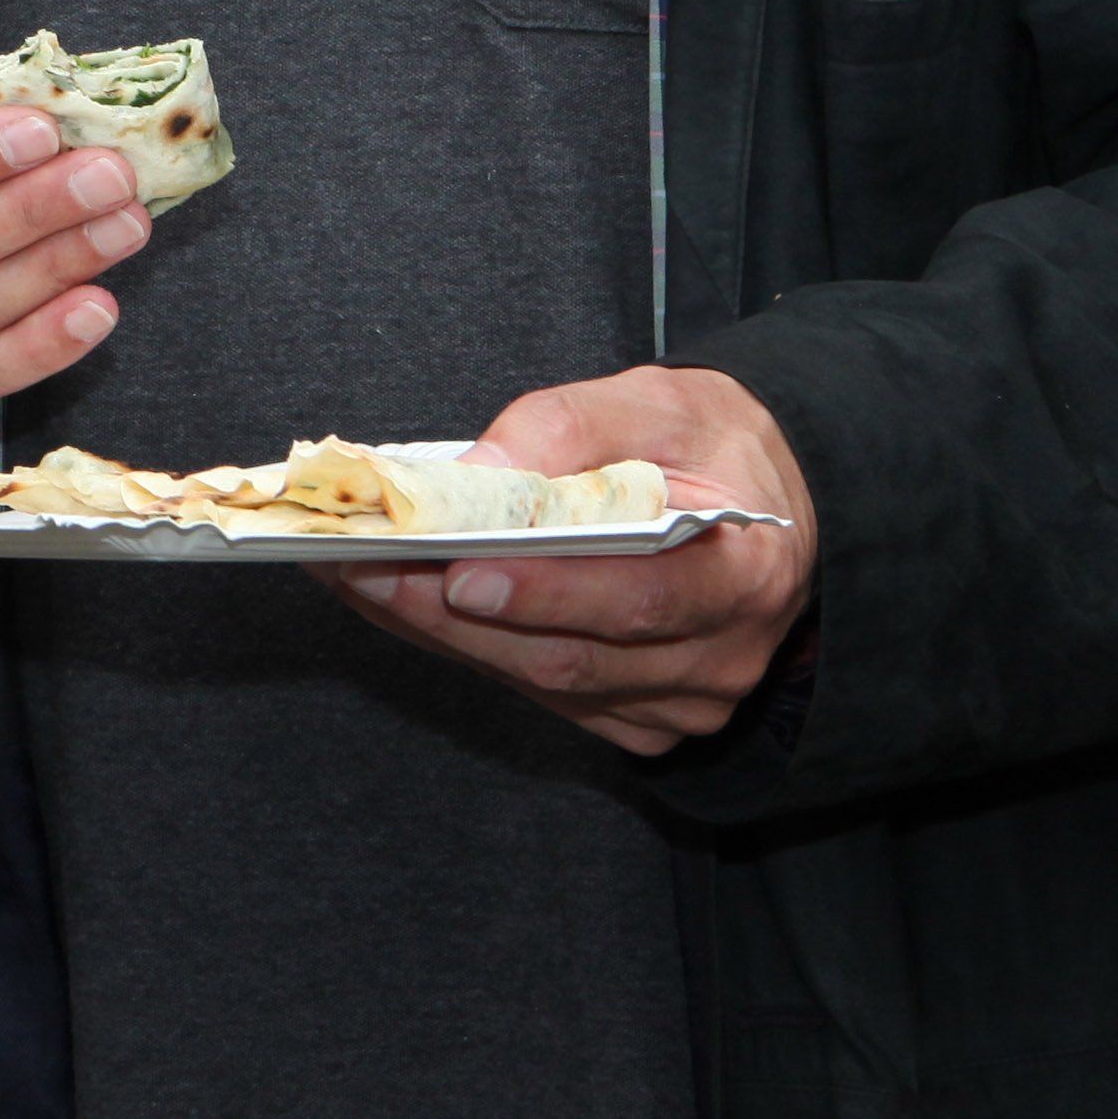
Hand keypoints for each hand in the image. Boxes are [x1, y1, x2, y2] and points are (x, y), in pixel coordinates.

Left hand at [313, 365, 818, 755]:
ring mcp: (679, 702)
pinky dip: (462, 644)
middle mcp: (721, 657)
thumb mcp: (661, 400)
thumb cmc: (710, 446)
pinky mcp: (636, 718)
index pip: (644, 598)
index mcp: (748, 575)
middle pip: (574, 657)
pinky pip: (536, 692)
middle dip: (455, 615)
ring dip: (439, 631)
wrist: (763, 505)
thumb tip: (474, 474)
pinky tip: (400, 600)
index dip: (550, 592)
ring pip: (542, 682)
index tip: (461, 571)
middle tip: (361, 566)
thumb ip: (569, 427)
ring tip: (355, 573)